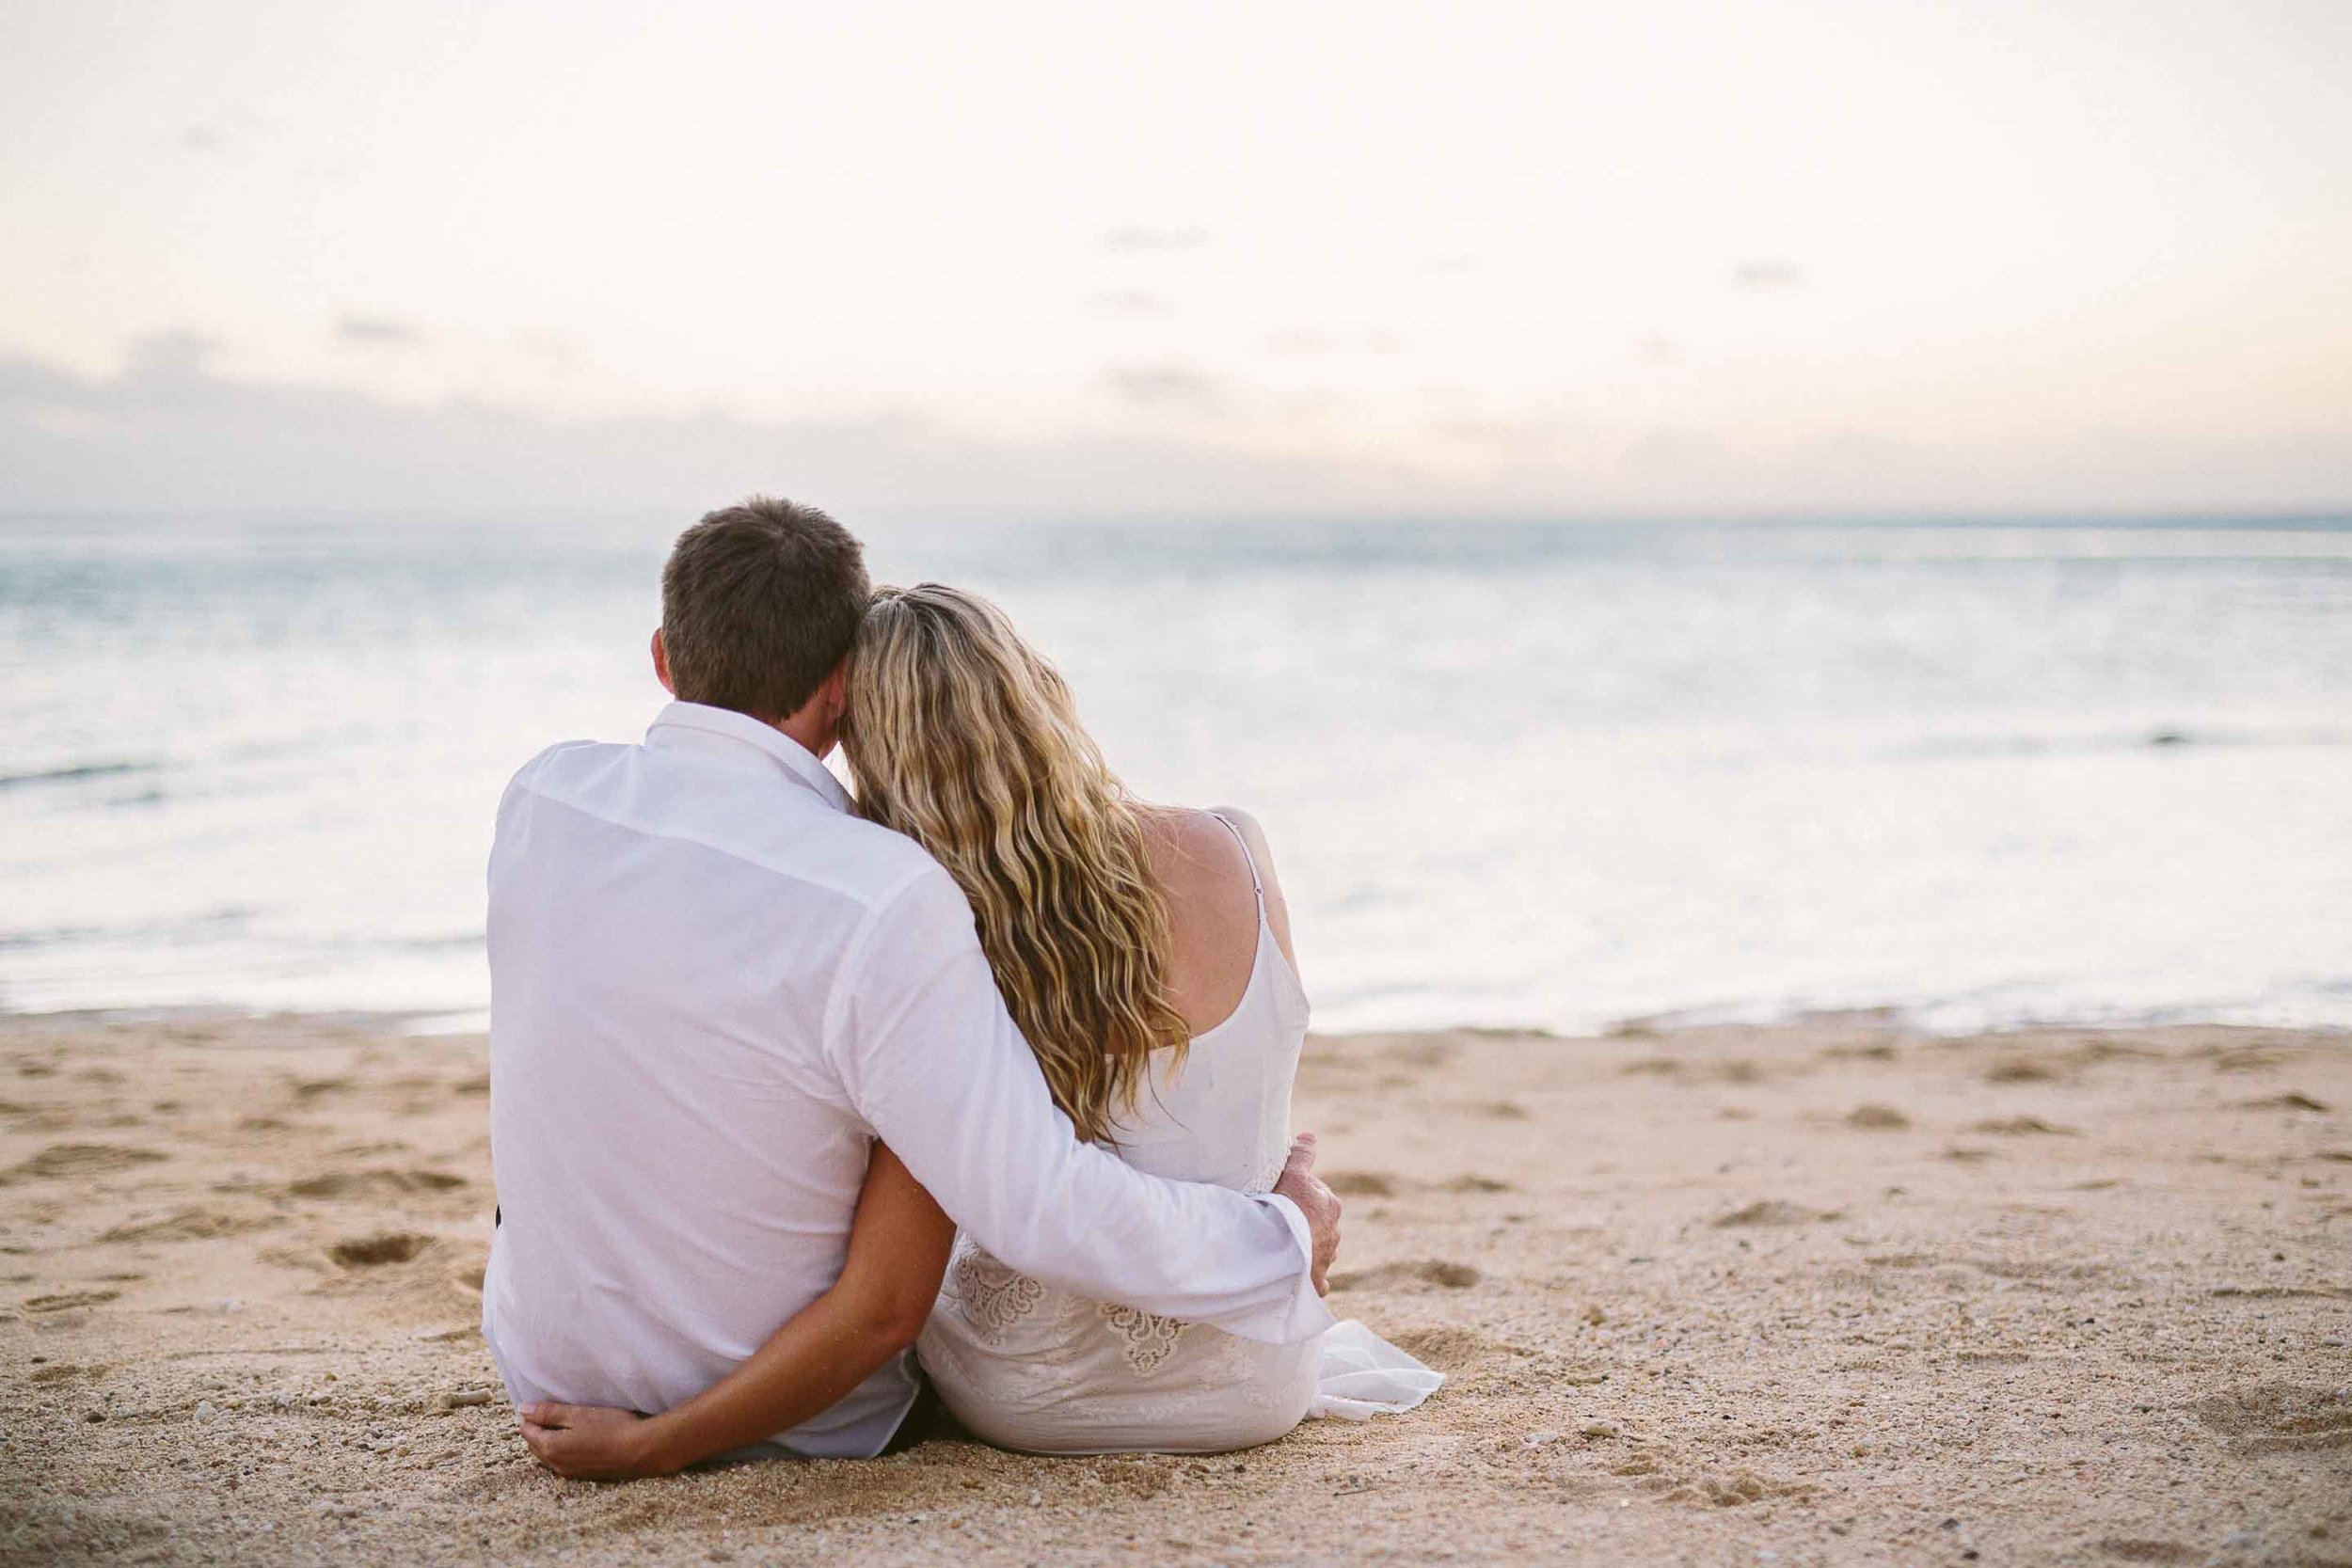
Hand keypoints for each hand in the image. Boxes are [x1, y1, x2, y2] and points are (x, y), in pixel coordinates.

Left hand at [517, 1402, 673, 1480]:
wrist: (642, 1451)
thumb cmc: (611, 1428)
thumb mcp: (578, 1414)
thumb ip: (549, 1413)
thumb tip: (523, 1410)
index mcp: (550, 1448)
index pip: (528, 1431)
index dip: (530, 1416)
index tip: (538, 1404)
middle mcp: (556, 1465)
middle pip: (536, 1445)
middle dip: (537, 1429)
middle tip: (547, 1411)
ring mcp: (571, 1472)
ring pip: (549, 1455)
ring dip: (550, 1440)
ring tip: (562, 1424)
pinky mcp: (585, 1475)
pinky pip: (563, 1461)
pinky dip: (563, 1450)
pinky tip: (577, 1440)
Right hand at [1271, 1131, 1340, 1295]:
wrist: (1283, 1251)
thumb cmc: (1287, 1211)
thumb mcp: (1293, 1176)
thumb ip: (1302, 1155)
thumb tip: (1310, 1135)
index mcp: (1331, 1207)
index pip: (1318, 1195)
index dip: (1300, 1194)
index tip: (1284, 1196)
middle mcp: (1334, 1233)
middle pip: (1320, 1223)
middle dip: (1307, 1222)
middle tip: (1281, 1220)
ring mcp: (1327, 1258)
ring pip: (1321, 1250)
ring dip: (1308, 1248)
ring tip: (1286, 1247)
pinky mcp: (1317, 1280)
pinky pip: (1317, 1279)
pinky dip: (1311, 1278)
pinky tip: (1301, 1277)